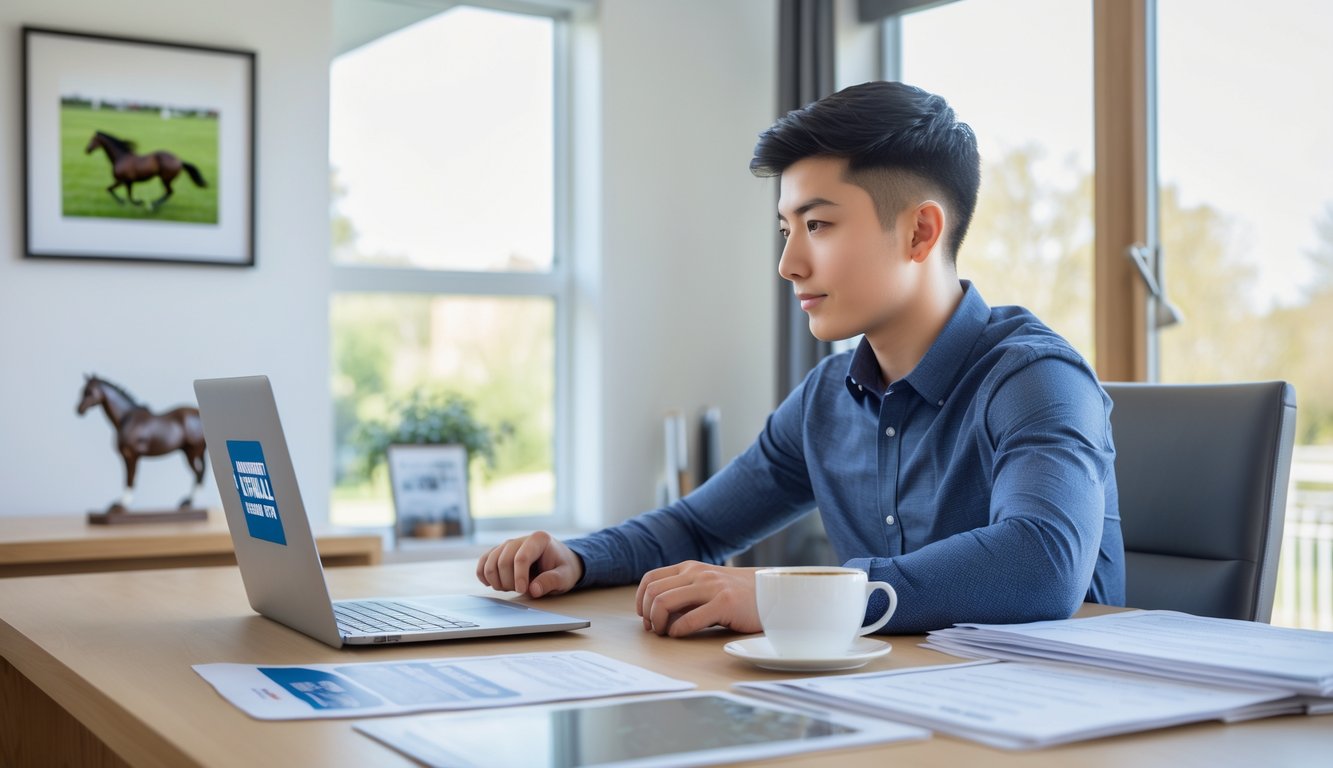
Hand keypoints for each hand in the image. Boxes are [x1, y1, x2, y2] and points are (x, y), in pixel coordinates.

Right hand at [475, 531, 583, 598]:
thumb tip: (533, 589)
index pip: (522, 557)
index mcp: (539, 539)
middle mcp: (521, 539)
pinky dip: (483, 574)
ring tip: (511, 588)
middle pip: (503, 560)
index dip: (519, 576)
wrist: (559, 563)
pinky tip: (491, 584)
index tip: (522, 590)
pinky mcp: (499, 552)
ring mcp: (508, 545)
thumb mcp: (565, 577)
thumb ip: (551, 582)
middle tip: (521, 591)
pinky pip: (484, 561)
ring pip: (490, 561)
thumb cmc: (563, 568)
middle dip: (508, 581)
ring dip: (496, 580)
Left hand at [635, 561, 762, 636]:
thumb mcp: (708, 587)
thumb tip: (656, 614)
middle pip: (654, 592)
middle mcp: (697, 573)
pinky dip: (677, 631)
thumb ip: (685, 594)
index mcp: (690, 568)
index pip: (650, 579)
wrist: (773, 593)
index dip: (641, 600)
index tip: (646, 617)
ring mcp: (711, 586)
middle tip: (655, 629)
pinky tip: (680, 635)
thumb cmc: (737, 595)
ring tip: (666, 633)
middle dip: (648, 614)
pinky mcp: (725, 603)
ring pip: (664, 602)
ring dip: (658, 623)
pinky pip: (688, 619)